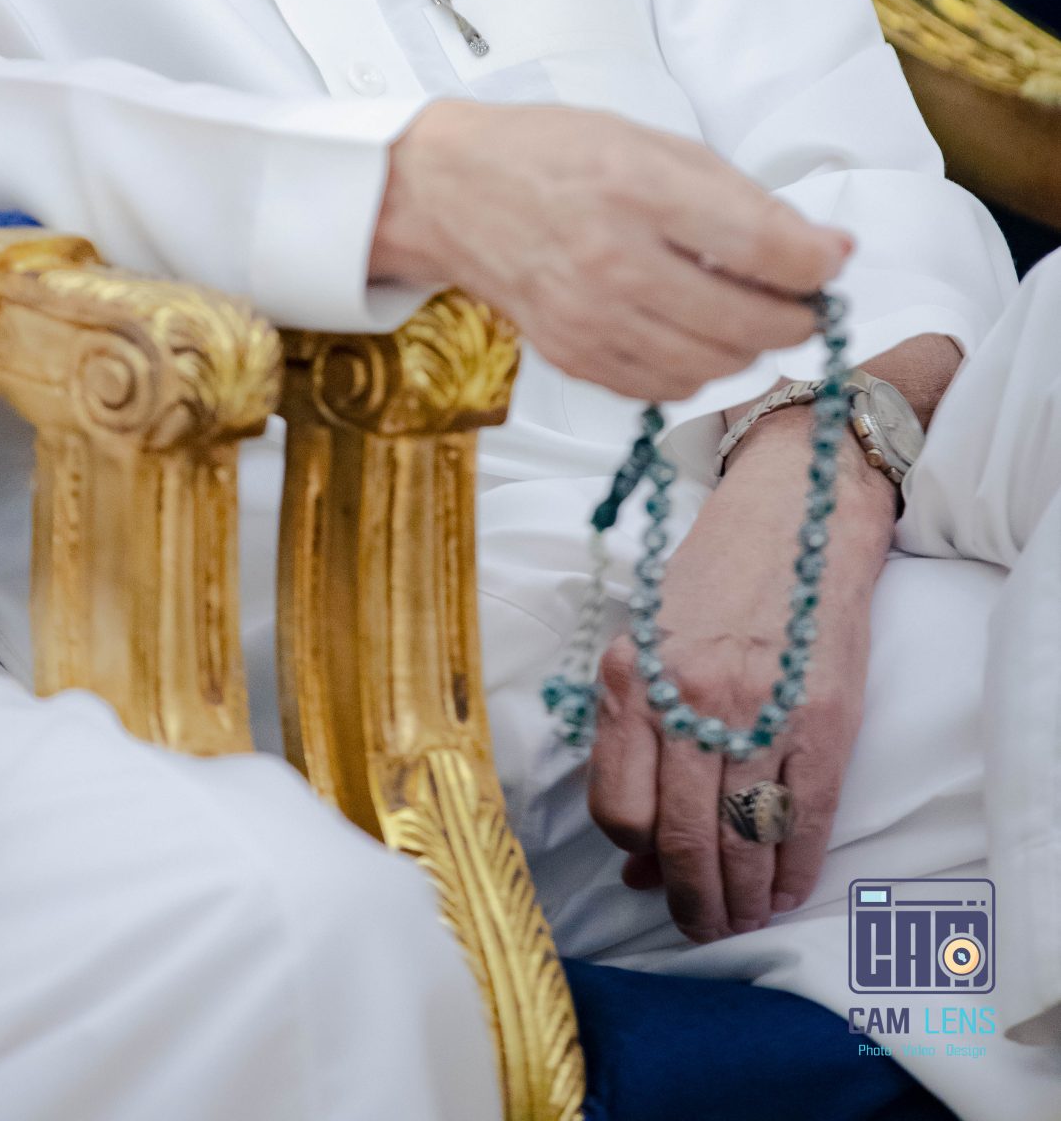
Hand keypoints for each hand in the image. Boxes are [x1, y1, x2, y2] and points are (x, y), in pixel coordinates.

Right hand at [371, 102, 846, 399]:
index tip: (829, 259)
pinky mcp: (572, 356)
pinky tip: (688, 329)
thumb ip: (740, 195)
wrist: (450, 191)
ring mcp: (589, 318)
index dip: (818, 263)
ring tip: (742, 311)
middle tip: (797, 296)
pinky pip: (665, 388)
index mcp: (638, 188)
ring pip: (715, 367)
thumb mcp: (650, 141)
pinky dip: (695, 367)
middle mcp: (613, 260)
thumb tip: (825, 249)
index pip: (766, 250)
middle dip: (796, 315)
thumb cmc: (553, 153)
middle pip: (751, 323)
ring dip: (749, 346)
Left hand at [587, 404, 893, 938]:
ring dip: (741, 900)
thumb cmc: (713, 578)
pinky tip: (785, 888)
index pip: (618, 807)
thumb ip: (639, 740)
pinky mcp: (822, 722)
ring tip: (740, 919)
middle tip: (699, 926)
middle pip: (682, 840)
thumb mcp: (651, 643)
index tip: (650, 874)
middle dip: (692, 902)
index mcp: (633, 677)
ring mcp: (759, 712)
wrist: (796, 513)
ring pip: (742, 844)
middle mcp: (689, 699)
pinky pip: (803, 823)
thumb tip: (639, 857)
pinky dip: (793, 870)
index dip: (636, 855)